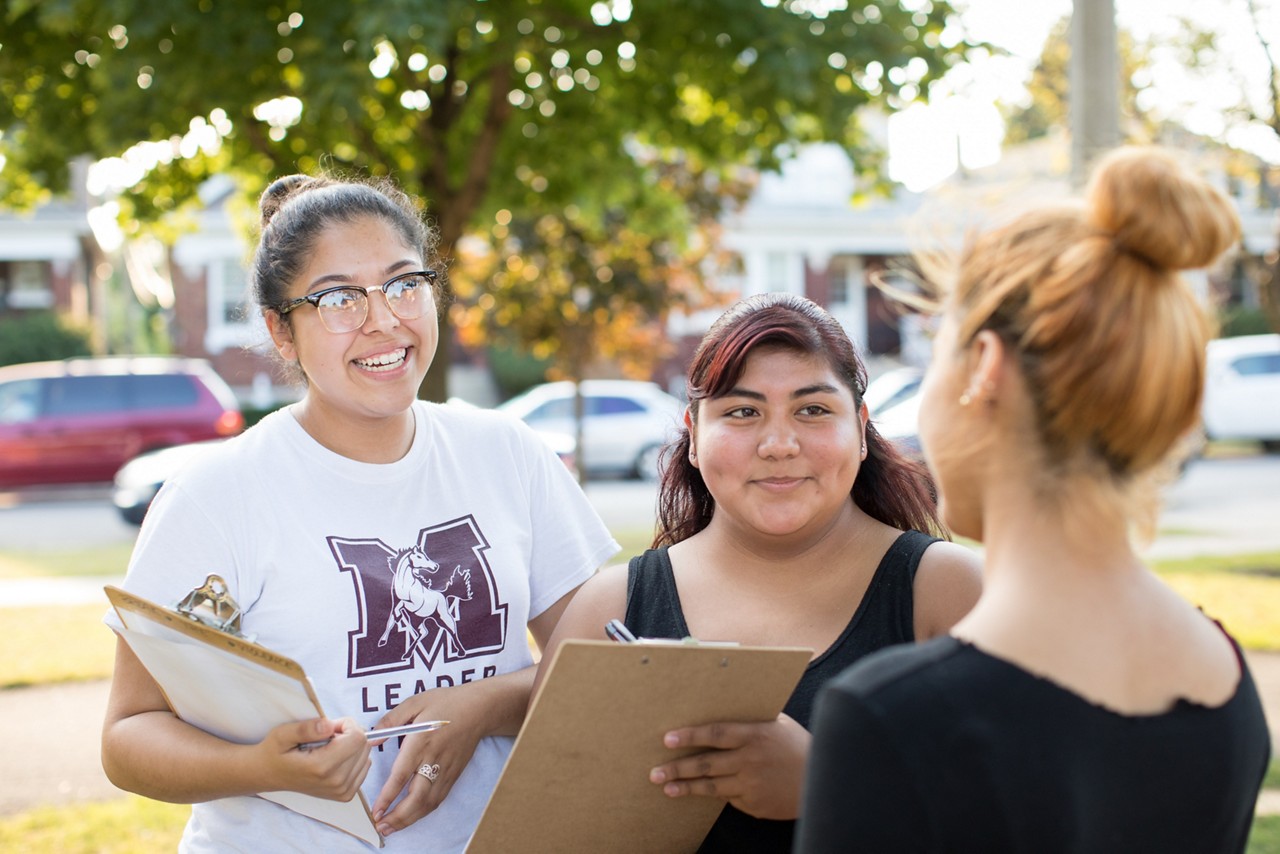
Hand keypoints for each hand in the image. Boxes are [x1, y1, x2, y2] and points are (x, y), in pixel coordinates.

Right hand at [256, 717, 371, 801]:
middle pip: (364, 746)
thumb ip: (307, 729)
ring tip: (329, 748)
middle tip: (327, 737)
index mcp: (322, 767)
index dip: (346, 725)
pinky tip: (335, 758)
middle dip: (349, 734)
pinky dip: (353, 758)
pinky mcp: (346, 795)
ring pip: (366, 755)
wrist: (268, 775)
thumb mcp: (283, 734)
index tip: (329, 727)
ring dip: (351, 746)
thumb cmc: (275, 752)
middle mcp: (336, 782)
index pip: (357, 737)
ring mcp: (342, 791)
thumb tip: (330, 725)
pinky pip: (364, 767)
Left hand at [370, 683, 487, 836]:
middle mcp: (434, 759)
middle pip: (416, 797)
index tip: (376, 810)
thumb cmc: (446, 702)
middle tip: (381, 826)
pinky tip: (412, 816)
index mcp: (421, 741)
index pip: (402, 775)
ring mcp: (447, 769)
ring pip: (428, 802)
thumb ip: (391, 720)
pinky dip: (424, 812)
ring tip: (392, 827)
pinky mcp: (454, 774)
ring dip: (410, 819)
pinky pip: (438, 798)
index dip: (387, 796)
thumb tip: (373, 739)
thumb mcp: (415, 702)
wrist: (479, 709)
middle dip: (398, 816)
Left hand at [648, 714, 810, 819]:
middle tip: (655, 772)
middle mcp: (750, 760)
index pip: (715, 733)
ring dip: (687, 787)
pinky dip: (717, 796)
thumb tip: (724, 707)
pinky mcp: (755, 804)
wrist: (822, 780)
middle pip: (706, 764)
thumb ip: (752, 719)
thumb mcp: (778, 724)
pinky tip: (699, 794)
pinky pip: (730, 800)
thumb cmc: (798, 747)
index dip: (690, 736)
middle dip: (677, 768)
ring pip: (712, 787)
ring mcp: (752, 784)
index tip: (668, 738)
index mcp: (755, 734)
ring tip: (667, 788)